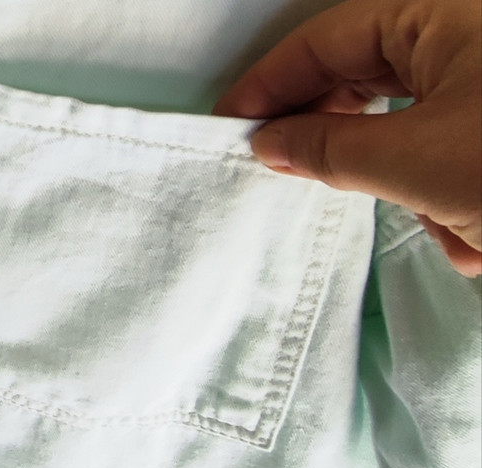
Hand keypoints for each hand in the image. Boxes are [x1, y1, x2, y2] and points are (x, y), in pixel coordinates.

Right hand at [214, 0, 481, 276]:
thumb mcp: (416, 160)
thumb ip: (332, 148)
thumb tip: (271, 143)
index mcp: (441, 18)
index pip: (328, 41)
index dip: (271, 83)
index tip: (231, 122)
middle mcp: (459, 41)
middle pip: (358, 74)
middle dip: (321, 128)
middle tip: (270, 161)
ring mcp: (478, 89)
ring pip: (397, 121)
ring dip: (389, 175)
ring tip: (382, 203)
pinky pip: (437, 154)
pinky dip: (435, 195)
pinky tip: (451, 226)